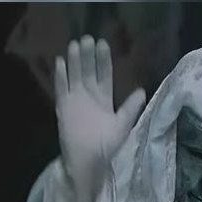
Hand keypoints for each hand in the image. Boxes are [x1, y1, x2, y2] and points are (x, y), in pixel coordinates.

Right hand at [54, 35, 144, 200]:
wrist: (89, 162)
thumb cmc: (108, 148)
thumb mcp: (123, 126)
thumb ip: (131, 108)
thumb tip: (142, 90)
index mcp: (105, 101)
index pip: (104, 76)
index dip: (103, 61)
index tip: (103, 44)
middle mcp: (89, 98)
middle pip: (88, 72)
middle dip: (88, 56)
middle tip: (88, 38)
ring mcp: (75, 102)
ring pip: (74, 76)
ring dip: (74, 61)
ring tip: (75, 44)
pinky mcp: (63, 108)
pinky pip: (61, 89)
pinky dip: (60, 76)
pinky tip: (59, 61)